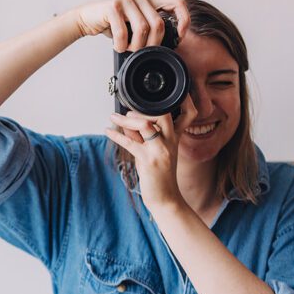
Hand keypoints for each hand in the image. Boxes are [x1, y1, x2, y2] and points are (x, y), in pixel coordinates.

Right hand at [71, 0, 190, 52]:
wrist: (86, 18)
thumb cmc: (112, 24)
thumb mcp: (134, 25)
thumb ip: (149, 27)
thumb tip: (168, 44)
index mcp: (149, 0)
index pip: (177, 4)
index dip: (183, 20)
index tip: (179, 36)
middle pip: (158, 24)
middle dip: (152, 44)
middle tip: (142, 52)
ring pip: (142, 28)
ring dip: (136, 46)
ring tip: (128, 49)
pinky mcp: (112, 6)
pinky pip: (123, 31)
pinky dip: (121, 44)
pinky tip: (118, 46)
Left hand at [105, 94, 197, 211]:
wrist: (166, 199)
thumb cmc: (158, 175)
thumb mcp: (152, 152)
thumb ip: (140, 136)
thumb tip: (126, 122)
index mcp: (175, 138)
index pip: (186, 114)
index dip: (181, 101)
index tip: (158, 94)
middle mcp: (170, 142)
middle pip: (163, 114)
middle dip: (143, 108)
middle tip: (127, 110)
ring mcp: (161, 151)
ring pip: (145, 125)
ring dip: (127, 120)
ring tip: (114, 118)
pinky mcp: (149, 161)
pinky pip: (130, 143)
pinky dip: (116, 136)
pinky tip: (107, 132)